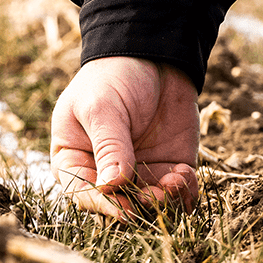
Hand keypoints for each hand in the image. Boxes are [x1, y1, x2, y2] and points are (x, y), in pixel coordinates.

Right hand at [50, 57, 199, 219]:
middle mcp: (107, 174)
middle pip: (120, 205)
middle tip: (156, 193)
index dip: (103, 205)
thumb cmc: (112, 77)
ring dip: (165, 199)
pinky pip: (178, 193)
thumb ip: (108, 146)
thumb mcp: (102, 107)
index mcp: (76, 160)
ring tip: (176, 179)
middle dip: (139, 204)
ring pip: (151, 203)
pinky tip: (187, 175)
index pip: (83, 194)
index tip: (123, 207)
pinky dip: (185, 192)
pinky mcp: (170, 168)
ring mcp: (141, 173)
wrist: (153, 54)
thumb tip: (111, 187)